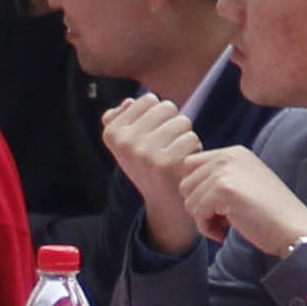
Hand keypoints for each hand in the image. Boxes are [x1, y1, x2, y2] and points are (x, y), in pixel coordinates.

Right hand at [102, 94, 207, 251]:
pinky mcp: (165, 164)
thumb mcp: (128, 145)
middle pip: (166, 107)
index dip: (158, 116)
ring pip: (182, 122)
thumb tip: (128, 102)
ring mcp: (143, 153)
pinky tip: (184, 165)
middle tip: (167, 147)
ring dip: (185, 137)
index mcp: (112, 132)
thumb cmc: (150, 167)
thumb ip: (122, 120)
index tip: (152, 137)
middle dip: (173, 124)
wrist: (164, 205)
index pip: (149, 100)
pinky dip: (194, 150)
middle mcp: (124, 142)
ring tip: (176, 156)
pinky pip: (192, 138)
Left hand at [175, 147, 306, 258]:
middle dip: (198, 204)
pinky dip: (207, 229)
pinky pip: (197, 213)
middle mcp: (228, 156)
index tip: (218, 206)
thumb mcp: (246, 183)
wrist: (294, 228)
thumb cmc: (272, 213)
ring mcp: (225, 171)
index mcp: (234, 152)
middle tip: (221, 218)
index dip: (198, 190)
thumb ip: (220, 178)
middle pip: (185, 182)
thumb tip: (186, 187)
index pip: (191, 165)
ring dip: (203, 218)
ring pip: (188, 199)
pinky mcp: (223, 190)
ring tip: (225, 225)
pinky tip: (225, 232)